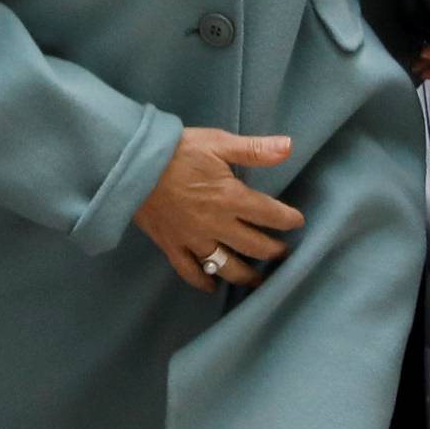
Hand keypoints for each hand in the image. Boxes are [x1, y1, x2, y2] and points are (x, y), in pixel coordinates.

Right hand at [134, 129, 305, 292]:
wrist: (132, 163)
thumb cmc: (177, 150)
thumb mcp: (217, 142)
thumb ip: (254, 149)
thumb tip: (288, 146)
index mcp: (230, 198)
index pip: (270, 215)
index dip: (288, 220)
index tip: (297, 222)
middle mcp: (216, 224)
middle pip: (254, 246)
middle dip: (273, 251)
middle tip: (282, 253)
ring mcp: (193, 239)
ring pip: (226, 266)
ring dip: (246, 275)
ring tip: (258, 280)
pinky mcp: (172, 246)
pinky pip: (190, 272)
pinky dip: (204, 282)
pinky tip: (213, 286)